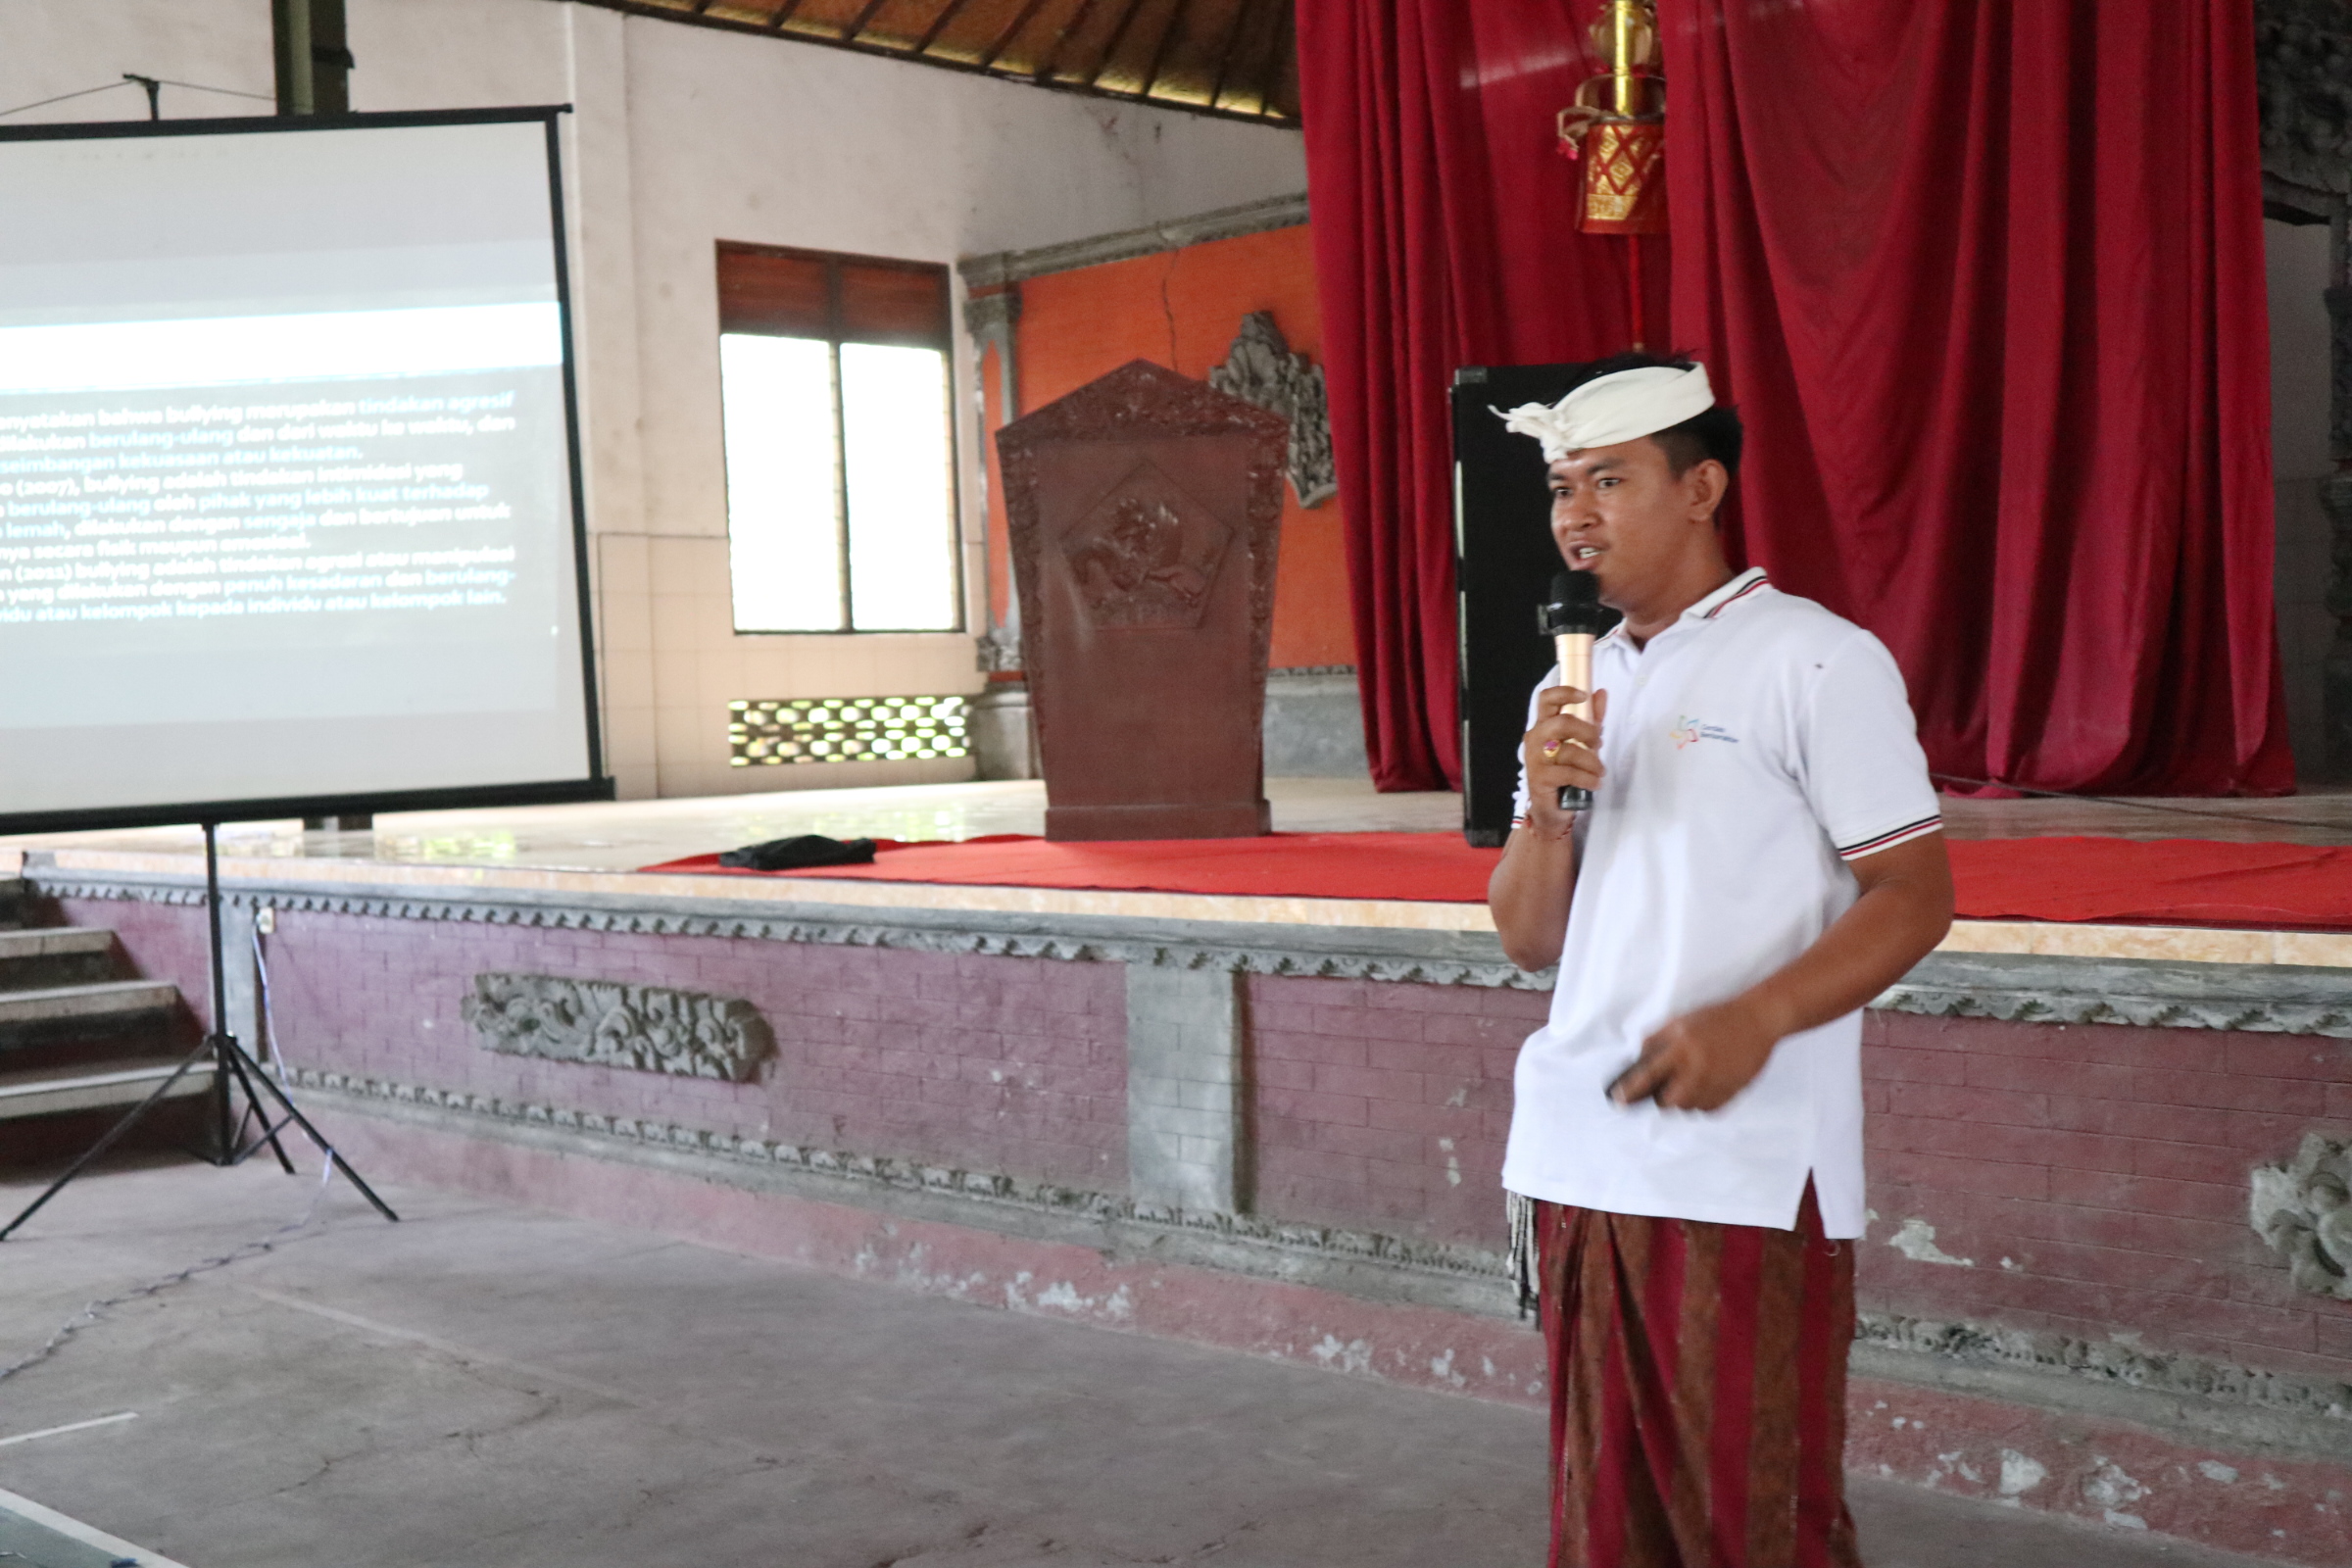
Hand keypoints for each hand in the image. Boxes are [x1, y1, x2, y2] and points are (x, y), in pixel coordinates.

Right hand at [1520, 686, 1607, 837]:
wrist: (1551, 809)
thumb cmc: (1565, 772)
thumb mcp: (1581, 742)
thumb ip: (1591, 718)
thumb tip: (1601, 692)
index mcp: (1544, 725)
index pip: (1546, 699)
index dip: (1564, 692)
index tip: (1583, 696)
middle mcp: (1535, 738)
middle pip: (1562, 723)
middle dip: (1588, 732)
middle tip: (1599, 744)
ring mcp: (1535, 758)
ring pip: (1569, 751)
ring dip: (1592, 762)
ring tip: (1600, 772)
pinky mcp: (1540, 778)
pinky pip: (1569, 773)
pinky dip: (1587, 778)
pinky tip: (1594, 783)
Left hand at [1609, 999, 1781, 1111]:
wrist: (1758, 1020)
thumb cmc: (1715, 1018)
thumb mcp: (1680, 1022)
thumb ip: (1656, 1040)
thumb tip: (1638, 1061)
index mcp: (1681, 1049)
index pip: (1647, 1076)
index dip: (1629, 1090)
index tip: (1619, 1100)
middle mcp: (1697, 1070)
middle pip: (1668, 1103)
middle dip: (1662, 1099)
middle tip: (1664, 1089)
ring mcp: (1716, 1084)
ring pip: (1689, 1108)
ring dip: (1683, 1100)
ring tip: (1690, 1081)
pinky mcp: (1732, 1093)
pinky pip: (1709, 1110)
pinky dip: (1703, 1103)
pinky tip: (1707, 1085)